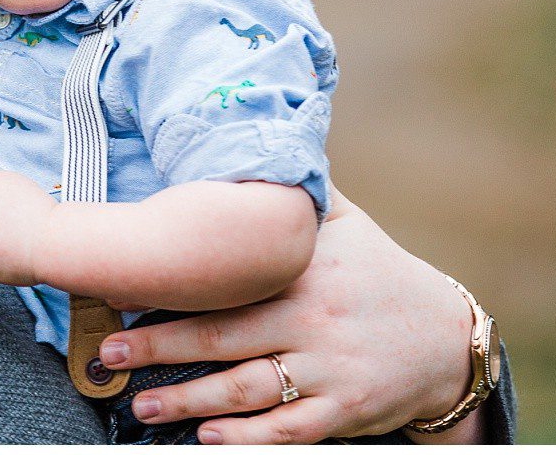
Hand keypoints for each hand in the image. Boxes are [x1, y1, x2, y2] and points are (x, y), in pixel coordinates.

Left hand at [94, 188, 480, 443]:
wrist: (447, 336)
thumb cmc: (377, 271)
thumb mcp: (343, 220)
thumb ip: (293, 189)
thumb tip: (249, 131)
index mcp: (301, 271)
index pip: (225, 279)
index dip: (169, 287)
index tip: (118, 289)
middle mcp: (311, 320)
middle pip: (223, 337)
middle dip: (160, 347)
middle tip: (109, 353)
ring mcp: (328, 369)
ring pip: (248, 389)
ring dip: (190, 401)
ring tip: (141, 405)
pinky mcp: (344, 409)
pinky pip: (289, 429)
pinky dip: (247, 438)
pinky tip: (207, 438)